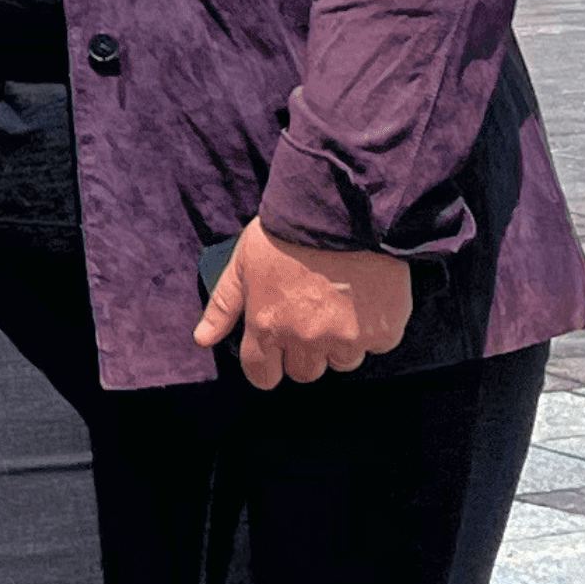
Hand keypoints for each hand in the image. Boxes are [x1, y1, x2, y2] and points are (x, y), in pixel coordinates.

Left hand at [193, 219, 413, 387]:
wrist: (342, 208)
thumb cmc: (287, 231)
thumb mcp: (243, 261)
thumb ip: (223, 305)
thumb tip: (202, 339)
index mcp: (267, 324)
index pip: (262, 375)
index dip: (267, 364)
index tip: (274, 350)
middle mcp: (306, 339)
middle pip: (304, 372)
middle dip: (304, 350)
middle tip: (309, 312)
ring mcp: (346, 339)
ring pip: (341, 360)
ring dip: (339, 340)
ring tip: (338, 299)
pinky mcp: (382, 333)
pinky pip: (375, 345)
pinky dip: (371, 327)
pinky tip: (364, 296)